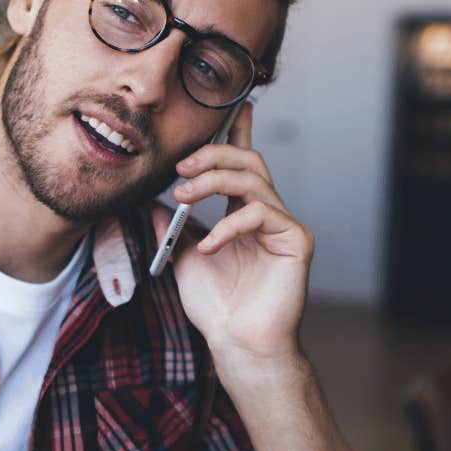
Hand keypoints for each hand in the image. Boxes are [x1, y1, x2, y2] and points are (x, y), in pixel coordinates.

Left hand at [159, 101, 312, 363]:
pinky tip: (208, 246)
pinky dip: (228, 225)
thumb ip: (173, 225)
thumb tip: (153, 200)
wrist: (237, 344)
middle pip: (248, 161)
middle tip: (181, 168)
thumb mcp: (182, 257)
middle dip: (213, 154)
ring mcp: (283, 225)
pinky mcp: (296, 241)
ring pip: (254, 180)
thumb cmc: (216, 307)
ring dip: (213, 181)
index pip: (241, 164)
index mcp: (243, 213)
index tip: (233, 106)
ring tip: (183, 197)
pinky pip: (261, 214)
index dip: (238, 132)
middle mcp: (266, 213)